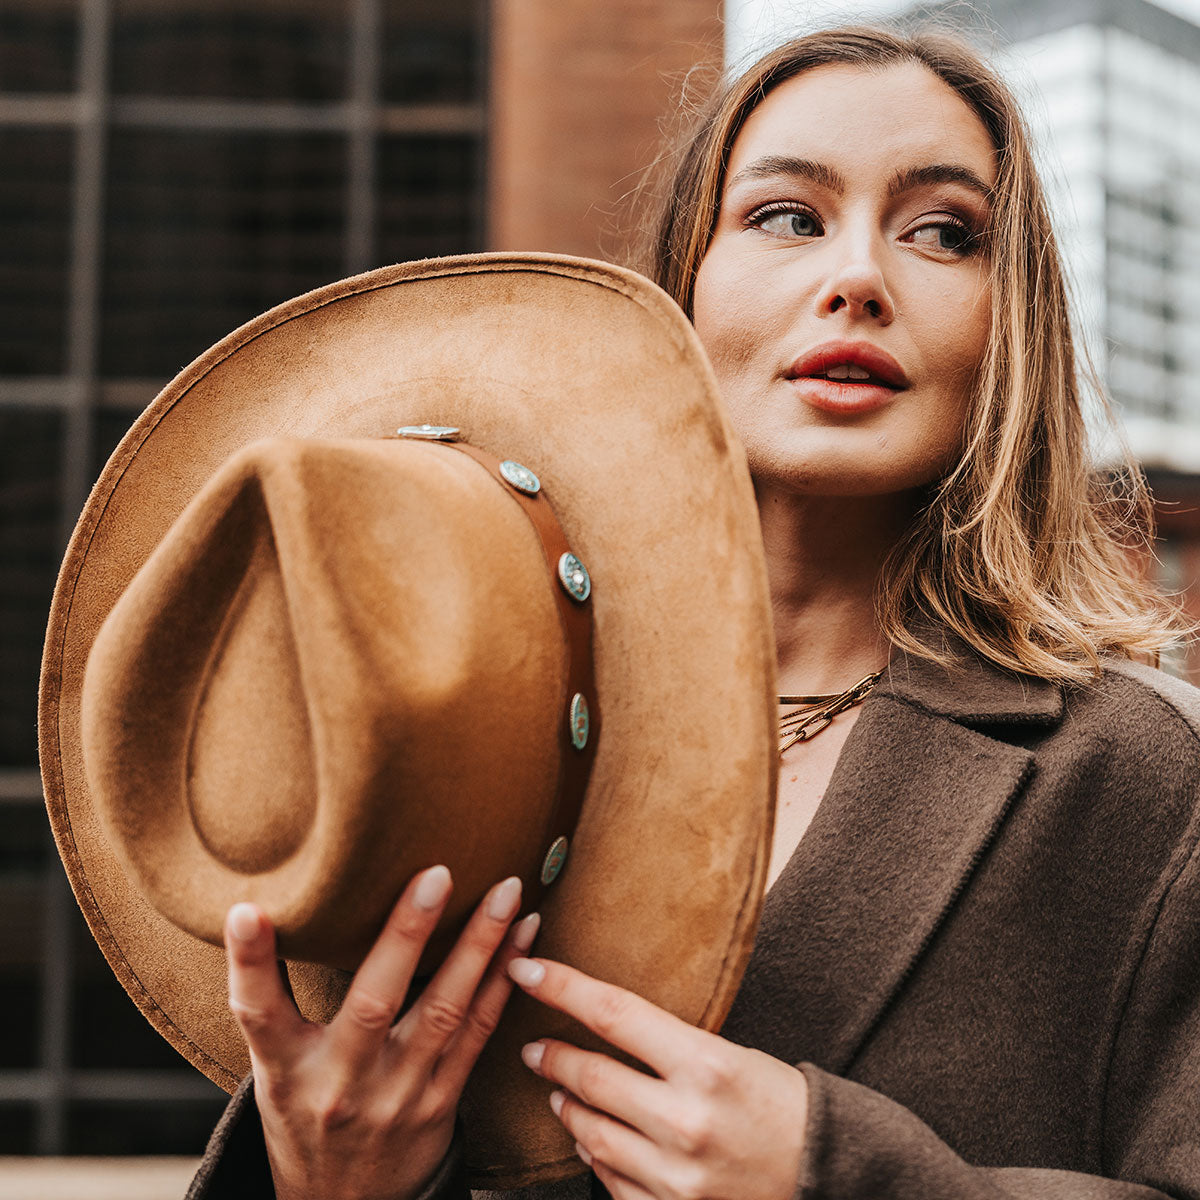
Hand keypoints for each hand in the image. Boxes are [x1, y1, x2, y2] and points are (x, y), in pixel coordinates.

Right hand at [225, 867, 539, 1199]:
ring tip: (507, 892)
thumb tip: (271, 909)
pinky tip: (524, 938)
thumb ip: (280, 1006)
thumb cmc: (307, 1118)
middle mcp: (340, 1082)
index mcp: (286, 1070)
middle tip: (438, 873)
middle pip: (373, 1001)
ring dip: (481, 946)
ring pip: (445, 1010)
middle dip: (407, 934)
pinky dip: (502, 981)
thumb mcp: (276, 1071)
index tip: (246, 910)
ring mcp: (397, 1095)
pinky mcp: (441, 1102)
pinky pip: (479, 1032)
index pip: (257, 1012)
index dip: (250, 962)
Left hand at [508, 957, 806, 1199]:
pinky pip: (610, 1181)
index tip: (527, 970)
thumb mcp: (729, 1055)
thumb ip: (666, 1045)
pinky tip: (592, 1140)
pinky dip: (595, 1156)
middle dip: (552, 1057)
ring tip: (558, 1091)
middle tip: (532, 1046)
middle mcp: (687, 1120)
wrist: (826, 1172)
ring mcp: (677, 1175)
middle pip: (592, 1077)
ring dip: (567, 1107)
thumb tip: (602, 1028)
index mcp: (707, 1063)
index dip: (562, 988)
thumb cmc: (778, 1102)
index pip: (614, 1013)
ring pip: (591, 1133)